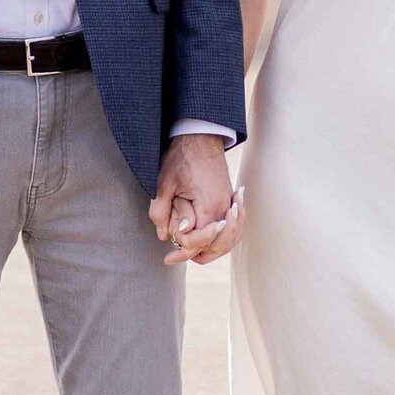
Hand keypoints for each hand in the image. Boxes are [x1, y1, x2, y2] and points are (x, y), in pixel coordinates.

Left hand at [150, 135, 242, 266]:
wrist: (200, 138)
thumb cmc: (181, 158)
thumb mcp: (163, 184)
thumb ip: (160, 212)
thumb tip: (164, 237)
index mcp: (209, 207)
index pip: (200, 243)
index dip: (183, 251)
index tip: (168, 257)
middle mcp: (224, 208)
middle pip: (218, 246)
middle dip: (198, 254)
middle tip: (176, 257)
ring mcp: (230, 204)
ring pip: (230, 240)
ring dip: (213, 249)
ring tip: (193, 253)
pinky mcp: (229, 200)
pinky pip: (234, 228)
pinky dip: (225, 238)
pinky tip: (212, 239)